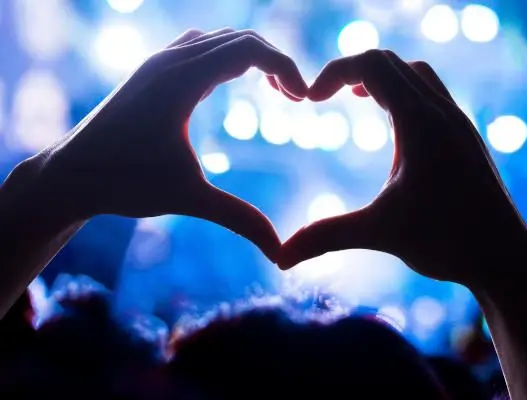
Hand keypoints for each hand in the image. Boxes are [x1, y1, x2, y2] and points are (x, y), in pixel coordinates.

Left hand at [19, 29, 307, 260]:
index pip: (248, 49)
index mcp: (179, 81)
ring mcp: (158, 62)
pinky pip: (202, 45)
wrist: (69, 176)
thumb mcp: (188, 199)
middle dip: (277, 62)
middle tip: (298, 99)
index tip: (304, 100)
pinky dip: (229, 56)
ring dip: (255, 57)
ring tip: (278, 93)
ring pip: (221, 38)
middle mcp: (168, 62)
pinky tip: (238, 85)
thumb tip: (280, 253)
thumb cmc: (124, 184)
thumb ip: (239, 219)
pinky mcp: (152, 70)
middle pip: (240, 38)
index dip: (285, 67)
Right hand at [279, 50, 526, 287]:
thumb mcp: (380, 234)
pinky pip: (435, 96)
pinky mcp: (468, 140)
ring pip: (418, 75)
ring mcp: (460, 125)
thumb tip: (277, 258)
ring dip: (384, 78)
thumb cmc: (448, 243)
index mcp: (421, 123)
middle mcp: (444, 114)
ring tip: (358, 100)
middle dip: (353, 70)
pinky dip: (407, 94)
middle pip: (392, 62)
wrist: (505, 258)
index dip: (333, 73)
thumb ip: (327, 236)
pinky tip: (394, 128)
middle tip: (324, 96)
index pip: (371, 64)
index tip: (309, 100)